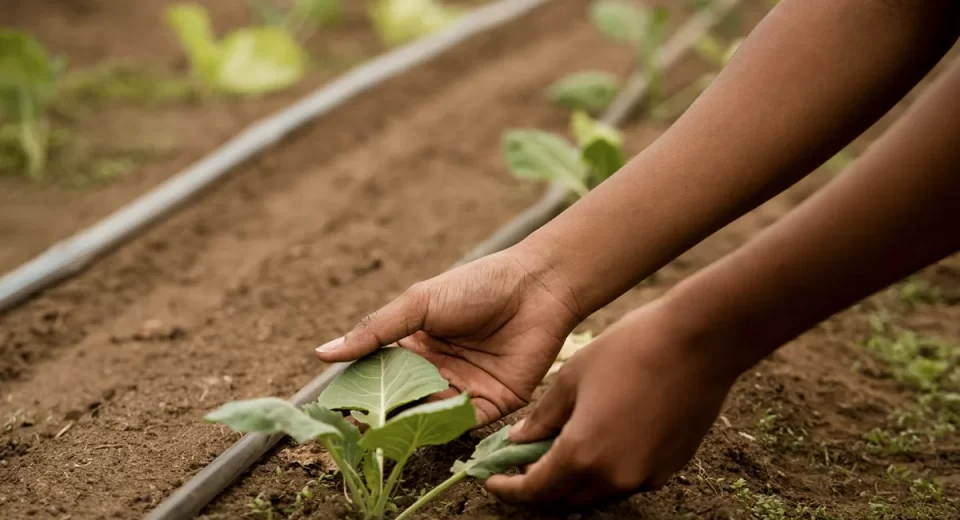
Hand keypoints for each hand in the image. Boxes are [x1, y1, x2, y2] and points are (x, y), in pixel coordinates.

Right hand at [314, 244, 581, 425]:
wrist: (535, 286)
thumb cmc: (477, 285)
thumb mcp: (419, 303)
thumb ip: (375, 330)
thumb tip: (323, 353)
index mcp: (415, 347)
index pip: (379, 375)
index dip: (360, 389)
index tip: (339, 403)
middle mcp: (437, 372)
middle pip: (401, 401)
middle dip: (381, 412)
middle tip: (360, 421)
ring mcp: (464, 389)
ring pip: (428, 415)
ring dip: (409, 420)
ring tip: (389, 423)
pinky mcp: (493, 403)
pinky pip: (463, 422)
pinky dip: (444, 424)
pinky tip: (427, 421)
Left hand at [486, 301, 740, 505]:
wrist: (699, 342)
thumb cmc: (630, 349)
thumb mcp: (572, 378)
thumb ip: (542, 417)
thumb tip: (517, 440)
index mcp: (583, 454)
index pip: (535, 490)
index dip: (509, 489)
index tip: (491, 480)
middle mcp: (614, 476)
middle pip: (565, 498)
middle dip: (538, 487)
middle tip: (520, 466)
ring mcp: (646, 475)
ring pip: (596, 493)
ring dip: (572, 481)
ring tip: (556, 452)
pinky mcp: (669, 468)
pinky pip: (626, 480)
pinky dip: (604, 472)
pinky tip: (597, 444)